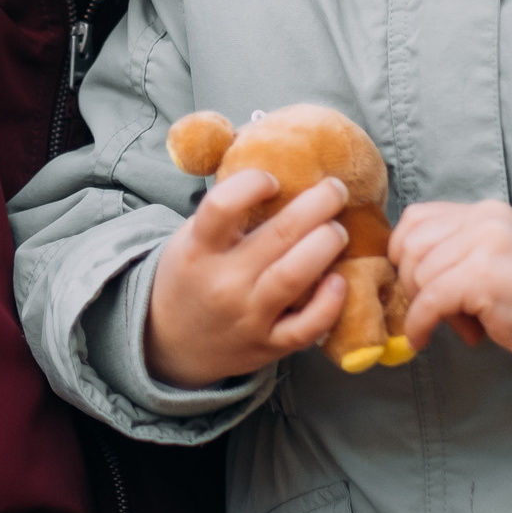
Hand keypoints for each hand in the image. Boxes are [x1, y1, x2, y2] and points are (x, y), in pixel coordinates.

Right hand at [145, 171, 350, 387]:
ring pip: (294, 276)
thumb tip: (276, 167)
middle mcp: (223, 282)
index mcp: (199, 249)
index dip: (253, 183)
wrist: (171, 344)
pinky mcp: (268, 345)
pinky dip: (328, 304)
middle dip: (317, 204)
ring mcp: (248, 316)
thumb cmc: (190, 278)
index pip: (222, 206)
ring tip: (338, 229)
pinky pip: (306, 328)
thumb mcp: (190, 240)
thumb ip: (224, 213)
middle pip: (278, 236)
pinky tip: (340, 281)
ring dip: (325, 244)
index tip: (273, 179)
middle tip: (334, 190)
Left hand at [389, 199, 511, 367]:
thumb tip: (397, 265)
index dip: (403, 253)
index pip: (417, 218)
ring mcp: (486, 244)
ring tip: (462, 323)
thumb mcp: (487, 258)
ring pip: (420, 275)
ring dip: (429, 308)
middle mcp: (485, 219)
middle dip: (414, 285)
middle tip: (441, 311)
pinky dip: (419, 323)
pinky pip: (430, 301)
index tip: (416, 283)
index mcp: (485, 211)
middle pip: (412, 246)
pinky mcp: (483, 276)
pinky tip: (422, 339)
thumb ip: (451, 250)